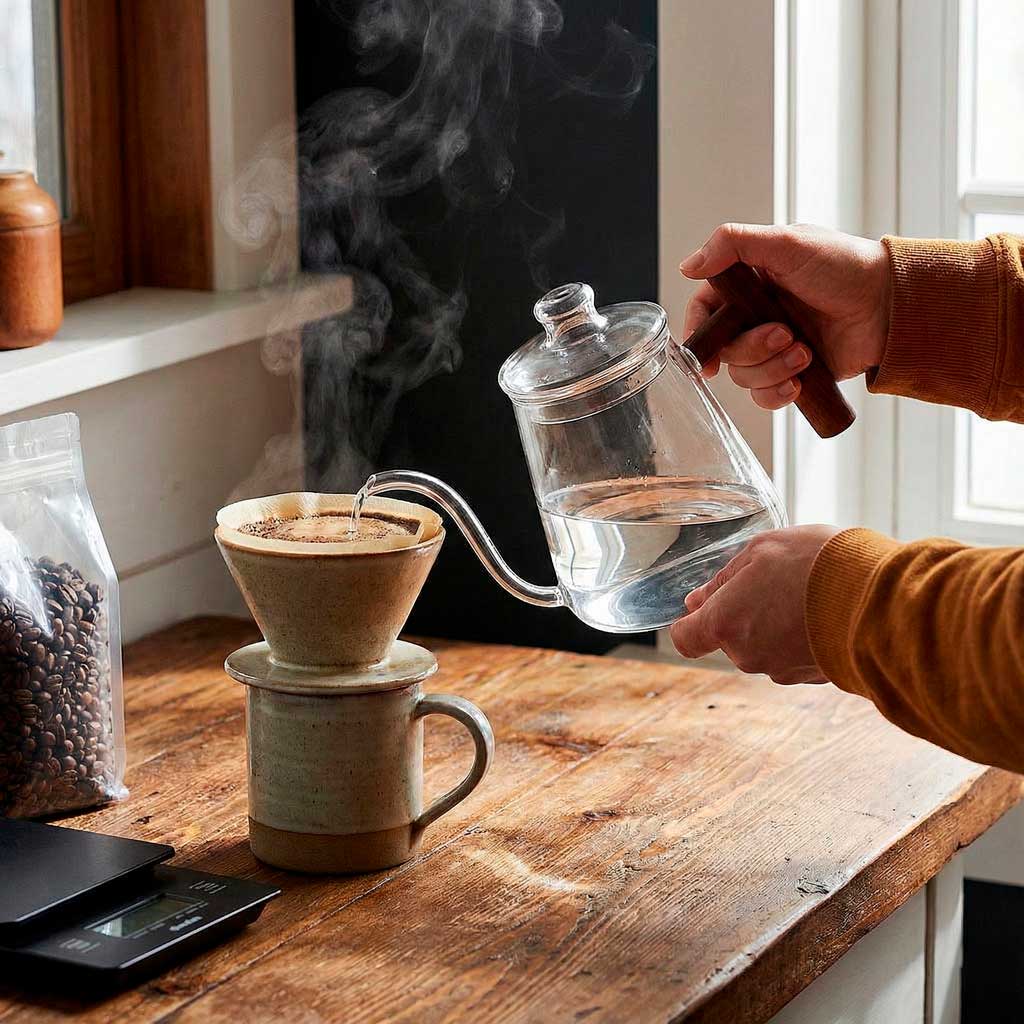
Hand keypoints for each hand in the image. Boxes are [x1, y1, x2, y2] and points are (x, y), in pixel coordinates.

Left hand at [669, 525, 840, 683]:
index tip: (703, 609)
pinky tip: (824, 613)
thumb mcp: (760, 550)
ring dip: (777, 625)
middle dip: (745, 614)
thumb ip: (722, 580)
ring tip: (807, 594)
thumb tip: (696, 600)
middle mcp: (747, 655)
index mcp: (725, 623)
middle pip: (730, 638)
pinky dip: (803, 638)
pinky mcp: (813, 678)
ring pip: (765, 646)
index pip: (686, 639)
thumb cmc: (815, 564)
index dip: (691, 624)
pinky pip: (796, 655)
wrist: (880, 598)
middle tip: (776, 582)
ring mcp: (782, 669)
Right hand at [680, 224, 890, 410]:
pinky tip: (800, 380)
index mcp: (750, 284)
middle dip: (751, 348)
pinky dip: (778, 393)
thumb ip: (734, 244)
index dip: (699, 333)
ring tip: (804, 352)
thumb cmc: (846, 267)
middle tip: (784, 334)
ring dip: (771, 368)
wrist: (892, 305)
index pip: (706, 311)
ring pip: (744, 375)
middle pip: (725, 349)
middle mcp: (758, 316)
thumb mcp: (788, 243)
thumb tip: (688, 266)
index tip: (704, 351)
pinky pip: (766, 396)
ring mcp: (776, 346)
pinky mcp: (794, 372)